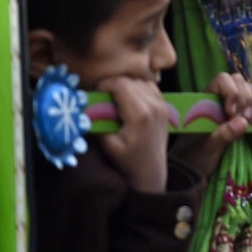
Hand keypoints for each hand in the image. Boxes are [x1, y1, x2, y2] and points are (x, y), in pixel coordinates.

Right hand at [96, 77, 170, 192]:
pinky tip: (128, 101)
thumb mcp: (108, 144)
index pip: (121, 83)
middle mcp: (155, 106)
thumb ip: (99, 120)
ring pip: (141, 81)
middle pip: (131, 80)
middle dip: (113, 84)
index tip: (95, 93)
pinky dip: (138, 88)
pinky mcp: (165, 107)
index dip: (105, 84)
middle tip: (102, 97)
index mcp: (141, 114)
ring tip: (115, 99)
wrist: (151, 172)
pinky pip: (150, 87)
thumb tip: (86, 102)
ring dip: (126, 85)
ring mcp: (163, 106)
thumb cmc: (128, 161)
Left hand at [171, 73, 251, 176]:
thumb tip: (243, 121)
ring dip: (250, 101)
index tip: (232, 113)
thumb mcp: (207, 147)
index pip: (222, 80)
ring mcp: (228, 104)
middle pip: (236, 81)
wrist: (193, 165)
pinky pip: (248, 98)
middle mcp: (216, 97)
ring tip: (247, 119)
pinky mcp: (237, 112)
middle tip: (242, 118)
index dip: (232, 93)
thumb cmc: (194, 155)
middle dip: (243, 97)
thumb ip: (223, 134)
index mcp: (204, 100)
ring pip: (244, 88)